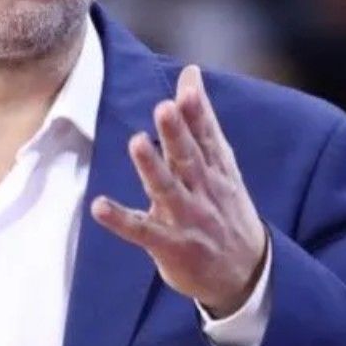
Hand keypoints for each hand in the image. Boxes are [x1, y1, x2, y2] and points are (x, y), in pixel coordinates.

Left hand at [91, 65, 267, 317]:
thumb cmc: (226, 208)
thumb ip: (202, 118)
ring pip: (167, 190)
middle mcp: (203, 190)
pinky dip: (121, 220)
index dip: (198, 112)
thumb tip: (191, 71)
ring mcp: (187, 218)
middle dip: (177, 133)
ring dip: (152, 168)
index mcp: (216, 168)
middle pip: (189, 158)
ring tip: (137, 143)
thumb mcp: (221, 161)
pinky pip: (142, 231)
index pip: (208, 135)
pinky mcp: (170, 245)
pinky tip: (99, 207)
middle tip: (165, 108)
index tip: (188, 88)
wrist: (246, 274)